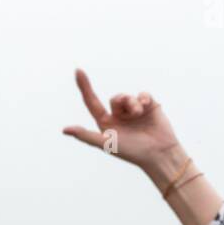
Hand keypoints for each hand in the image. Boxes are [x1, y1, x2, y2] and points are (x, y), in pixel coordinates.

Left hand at [63, 69, 180, 168]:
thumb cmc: (132, 152)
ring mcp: (134, 111)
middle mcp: (119, 116)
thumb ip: (86, 136)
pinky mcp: (149, 106)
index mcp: (107, 123)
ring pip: (128, 96)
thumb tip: (64, 130)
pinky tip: (148, 105)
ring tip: (139, 114)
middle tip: (132, 114)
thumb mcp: (106, 143)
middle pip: (115, 98)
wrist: (159, 154)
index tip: (77, 70)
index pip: (92, 102)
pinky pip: (142, 94)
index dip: (85, 87)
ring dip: (133, 103)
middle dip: (122, 101)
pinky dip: (144, 97)